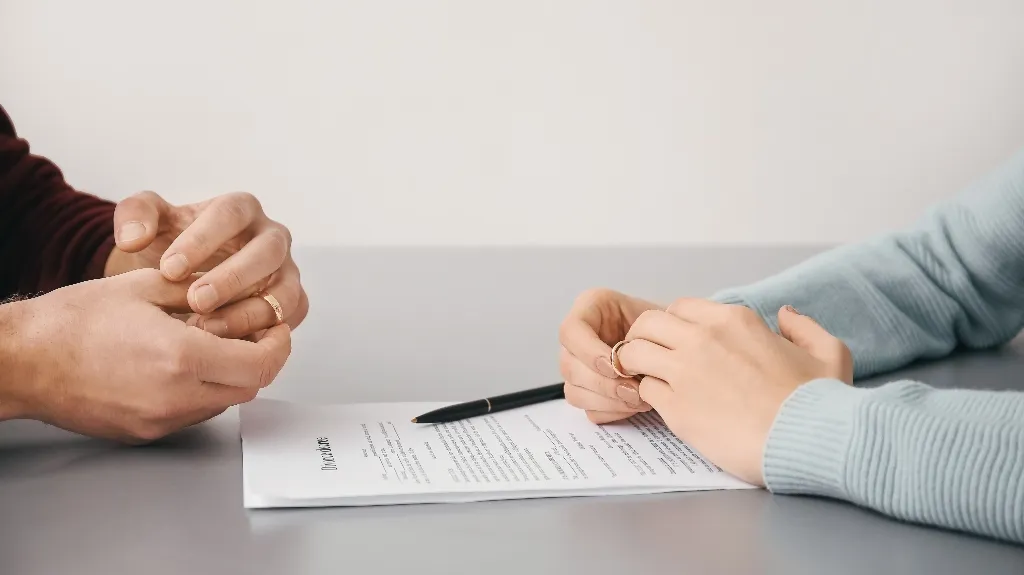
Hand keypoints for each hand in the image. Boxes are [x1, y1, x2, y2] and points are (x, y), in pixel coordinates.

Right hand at [0, 268, 291, 441]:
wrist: (23, 360)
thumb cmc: (71, 322)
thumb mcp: (144, 286)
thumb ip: (197, 291)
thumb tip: (231, 292)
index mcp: (182, 356)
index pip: (260, 365)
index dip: (278, 346)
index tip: (277, 330)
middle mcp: (176, 396)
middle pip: (250, 388)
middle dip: (259, 361)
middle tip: (254, 336)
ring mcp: (160, 419)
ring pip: (223, 404)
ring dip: (230, 378)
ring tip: (213, 348)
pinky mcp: (145, 432)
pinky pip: (193, 414)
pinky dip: (202, 393)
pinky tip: (182, 368)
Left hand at [104, 191, 308, 337]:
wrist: (186, 275)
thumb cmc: (172, 245)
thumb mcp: (148, 223)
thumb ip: (134, 218)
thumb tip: (134, 237)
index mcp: (240, 209)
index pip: (229, 215)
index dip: (202, 241)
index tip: (169, 269)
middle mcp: (271, 237)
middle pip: (266, 251)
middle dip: (231, 278)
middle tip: (196, 300)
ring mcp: (286, 271)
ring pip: (284, 289)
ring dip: (250, 311)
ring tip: (208, 328)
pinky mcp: (292, 301)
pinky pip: (289, 316)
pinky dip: (265, 330)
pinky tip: (229, 343)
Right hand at [558, 288, 662, 422]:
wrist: (675, 341)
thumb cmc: (667, 324)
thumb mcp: (659, 315)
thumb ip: (643, 331)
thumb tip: (623, 364)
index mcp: (590, 309)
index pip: (570, 331)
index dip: (589, 352)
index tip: (616, 366)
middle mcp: (578, 339)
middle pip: (570, 366)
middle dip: (603, 384)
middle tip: (634, 390)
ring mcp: (580, 368)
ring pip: (575, 392)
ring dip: (608, 401)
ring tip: (640, 399)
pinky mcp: (589, 392)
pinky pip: (589, 410)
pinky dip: (613, 412)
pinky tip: (634, 405)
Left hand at [614, 299, 851, 485]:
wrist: (808, 440)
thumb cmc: (820, 402)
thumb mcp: (830, 353)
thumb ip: (804, 328)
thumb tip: (786, 315)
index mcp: (735, 320)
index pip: (681, 308)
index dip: (674, 324)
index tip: (678, 342)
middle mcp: (703, 337)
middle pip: (648, 323)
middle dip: (643, 338)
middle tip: (649, 358)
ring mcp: (685, 371)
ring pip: (633, 353)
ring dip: (635, 365)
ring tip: (646, 380)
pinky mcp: (675, 406)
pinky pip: (643, 389)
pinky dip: (647, 395)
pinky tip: (662, 406)